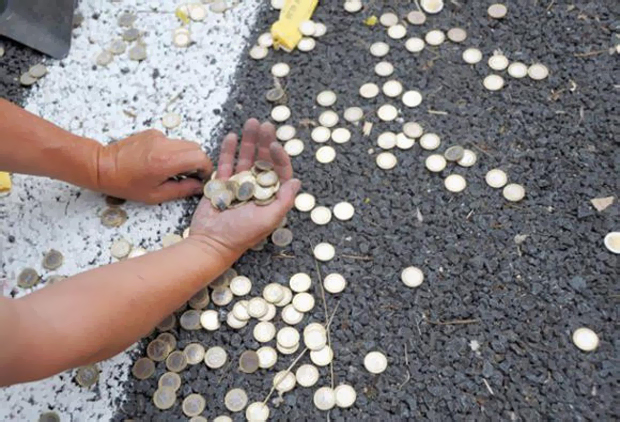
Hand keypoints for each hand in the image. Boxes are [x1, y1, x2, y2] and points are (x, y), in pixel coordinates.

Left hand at [97, 130, 212, 203]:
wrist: (103, 166)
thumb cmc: (125, 183)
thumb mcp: (155, 195)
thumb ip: (182, 190)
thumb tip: (198, 186)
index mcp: (166, 161)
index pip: (200, 158)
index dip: (206, 169)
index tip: (201, 178)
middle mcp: (164, 145)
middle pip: (196, 148)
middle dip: (198, 162)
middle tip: (188, 176)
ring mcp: (158, 136)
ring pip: (185, 144)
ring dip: (185, 157)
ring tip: (171, 170)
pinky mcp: (153, 133)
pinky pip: (172, 142)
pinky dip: (173, 152)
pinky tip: (159, 162)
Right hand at [188, 119, 300, 258]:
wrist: (211, 241)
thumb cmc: (241, 234)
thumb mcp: (269, 219)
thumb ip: (284, 200)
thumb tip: (297, 181)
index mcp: (270, 196)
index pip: (279, 172)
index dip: (279, 157)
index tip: (274, 146)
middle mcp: (256, 188)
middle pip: (263, 160)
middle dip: (264, 141)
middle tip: (265, 124)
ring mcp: (239, 184)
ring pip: (245, 157)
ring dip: (248, 140)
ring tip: (251, 122)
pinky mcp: (222, 184)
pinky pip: (226, 163)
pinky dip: (228, 150)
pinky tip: (231, 136)